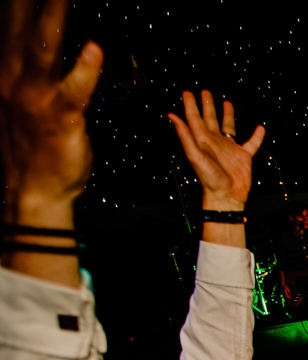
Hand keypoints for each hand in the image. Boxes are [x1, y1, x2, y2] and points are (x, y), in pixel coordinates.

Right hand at [0, 0, 102, 224]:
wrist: (34, 188)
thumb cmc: (36, 144)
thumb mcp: (25, 98)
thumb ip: (32, 69)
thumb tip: (43, 39)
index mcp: (7, 73)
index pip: (10, 26)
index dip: (16, 4)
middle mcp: (14, 80)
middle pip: (19, 29)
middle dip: (25, 2)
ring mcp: (34, 99)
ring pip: (42, 51)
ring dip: (53, 19)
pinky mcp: (59, 119)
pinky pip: (73, 91)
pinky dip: (84, 70)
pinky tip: (94, 48)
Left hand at [167, 91, 263, 210]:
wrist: (227, 196)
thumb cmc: (210, 179)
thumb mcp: (194, 155)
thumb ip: (185, 135)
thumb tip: (172, 116)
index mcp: (202, 140)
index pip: (194, 118)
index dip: (190, 105)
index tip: (187, 92)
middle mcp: (215, 142)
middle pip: (210, 119)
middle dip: (207, 105)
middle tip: (205, 92)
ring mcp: (230, 148)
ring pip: (228, 127)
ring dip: (227, 115)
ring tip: (227, 102)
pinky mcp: (243, 156)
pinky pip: (251, 143)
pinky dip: (256, 136)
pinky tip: (260, 128)